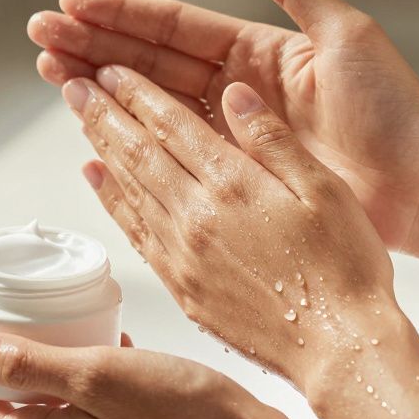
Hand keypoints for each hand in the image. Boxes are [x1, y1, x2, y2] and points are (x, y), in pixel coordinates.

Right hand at [28, 0, 418, 254]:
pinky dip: (127, 140)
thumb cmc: (394, 114)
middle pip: (147, 60)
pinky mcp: (230, 175)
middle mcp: (235, 89)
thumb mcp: (346, 36)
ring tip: (48, 72)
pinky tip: (90, 129)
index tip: (73, 3)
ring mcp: (228, 133)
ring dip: (96, 86)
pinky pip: (167, 152)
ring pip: (147, 103)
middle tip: (40, 36)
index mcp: (256, 51)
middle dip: (91, 46)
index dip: (121, 13)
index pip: (173, 25)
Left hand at [64, 67, 403, 389]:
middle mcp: (197, 217)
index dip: (138, 93)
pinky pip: (135, 231)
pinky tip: (98, 179)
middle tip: (74, 82)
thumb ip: (273, 138)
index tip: (112, 70)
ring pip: (129, 188)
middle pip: (138, 152)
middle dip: (104, 113)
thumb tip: (233, 92)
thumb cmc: (344, 270)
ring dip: (101, 148)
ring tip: (79, 118)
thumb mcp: (325, 188)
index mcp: (234, 185)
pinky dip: (111, 200)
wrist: (338, 349)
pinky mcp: (181, 286)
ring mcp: (183, 254)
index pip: (172, 125)